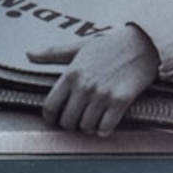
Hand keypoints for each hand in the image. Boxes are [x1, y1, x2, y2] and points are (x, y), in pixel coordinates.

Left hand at [26, 24, 161, 136]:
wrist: (143, 43)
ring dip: (88, 127)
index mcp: (71, 73)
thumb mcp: (79, 46)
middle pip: (67, 121)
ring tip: (93, 118)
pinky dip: (104, 129)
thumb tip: (29, 54)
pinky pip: (105, 128)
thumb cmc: (110, 44)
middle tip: (77, 118)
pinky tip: (106, 122)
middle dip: (71, 123)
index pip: (50, 106)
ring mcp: (102, 95)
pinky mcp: (120, 101)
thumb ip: (52, 53)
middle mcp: (85, 86)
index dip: (50, 117)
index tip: (56, 118)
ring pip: (86, 126)